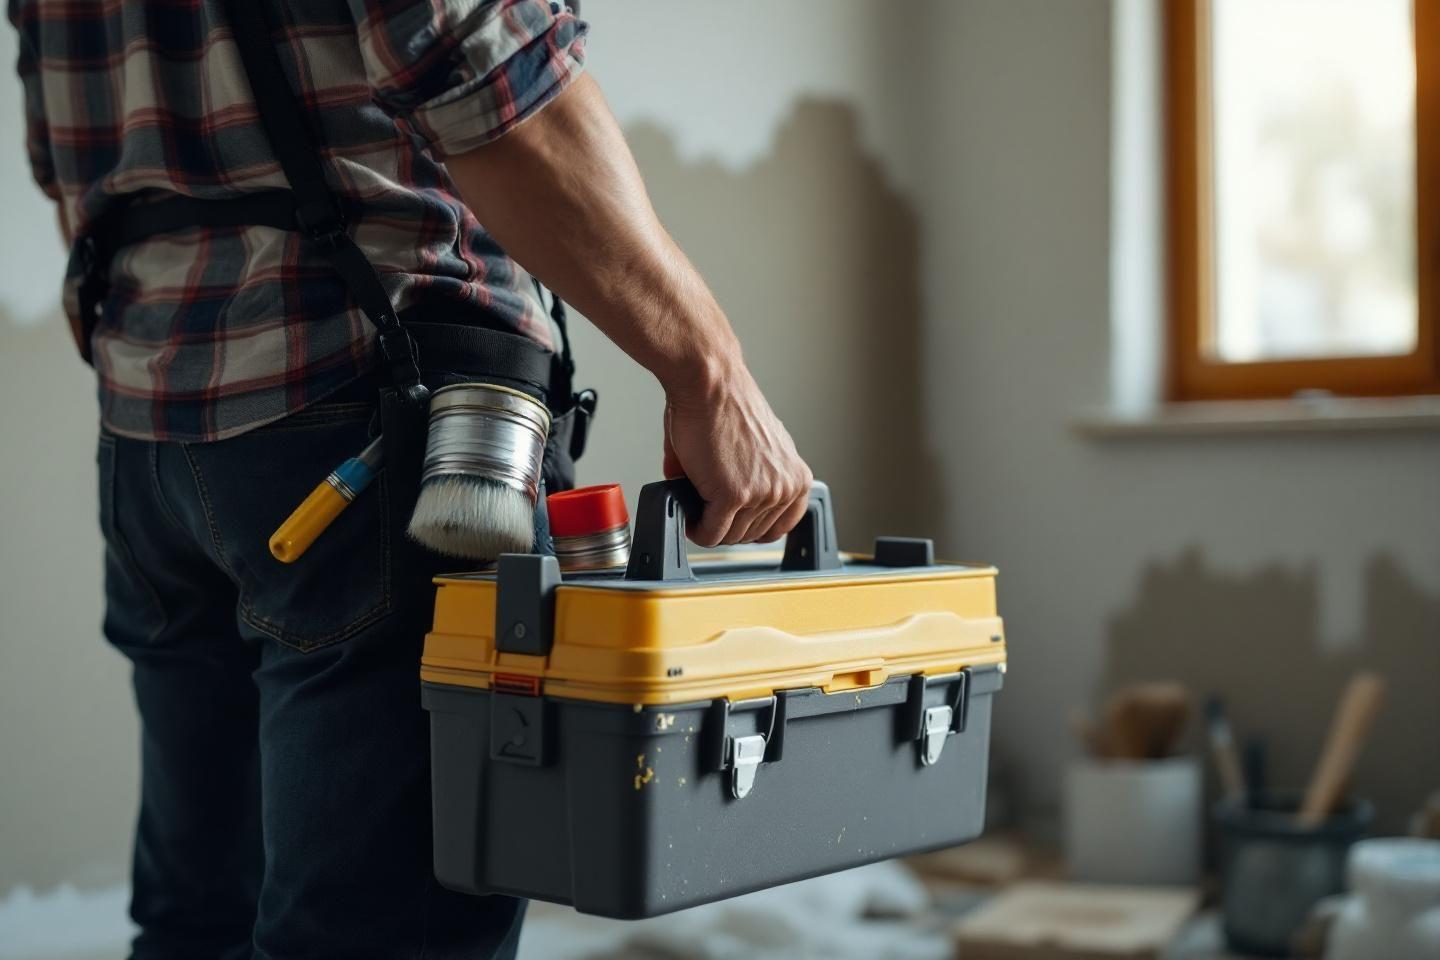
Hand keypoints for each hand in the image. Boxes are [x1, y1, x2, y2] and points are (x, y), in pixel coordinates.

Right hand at [661, 354, 812, 547]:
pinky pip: (710, 534)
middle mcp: (785, 487)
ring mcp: (761, 494)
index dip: (751, 527)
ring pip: (730, 537)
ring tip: (695, 507)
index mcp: (796, 475)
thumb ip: (749, 480)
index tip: (735, 523)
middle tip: (707, 509)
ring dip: (708, 526)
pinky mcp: (733, 496)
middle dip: (726, 524)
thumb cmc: (724, 404)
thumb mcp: (754, 449)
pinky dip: (696, 529)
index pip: (781, 526)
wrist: (710, 383)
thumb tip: (722, 499)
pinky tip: (689, 516)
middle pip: (752, 535)